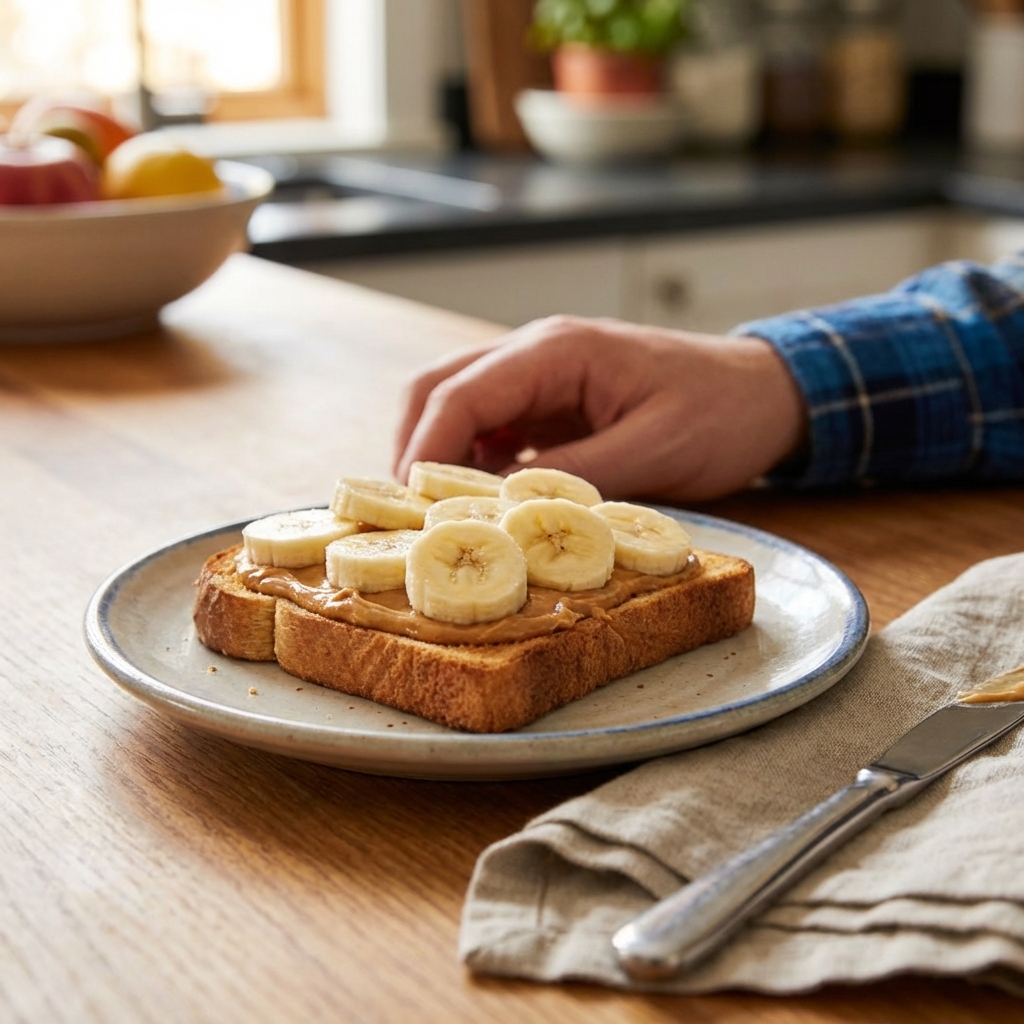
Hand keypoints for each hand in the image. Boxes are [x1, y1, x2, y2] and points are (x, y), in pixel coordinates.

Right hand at [394, 315, 806, 501]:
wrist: (764, 393)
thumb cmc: (721, 412)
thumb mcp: (655, 449)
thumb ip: (579, 475)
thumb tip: (505, 508)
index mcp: (557, 351)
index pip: (462, 393)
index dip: (425, 450)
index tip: (407, 506)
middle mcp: (536, 355)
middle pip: (440, 390)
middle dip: (414, 449)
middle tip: (407, 514)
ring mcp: (541, 379)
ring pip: (459, 409)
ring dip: (439, 460)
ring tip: (435, 518)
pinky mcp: (552, 407)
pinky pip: (493, 432)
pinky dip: (473, 467)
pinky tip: (480, 507)